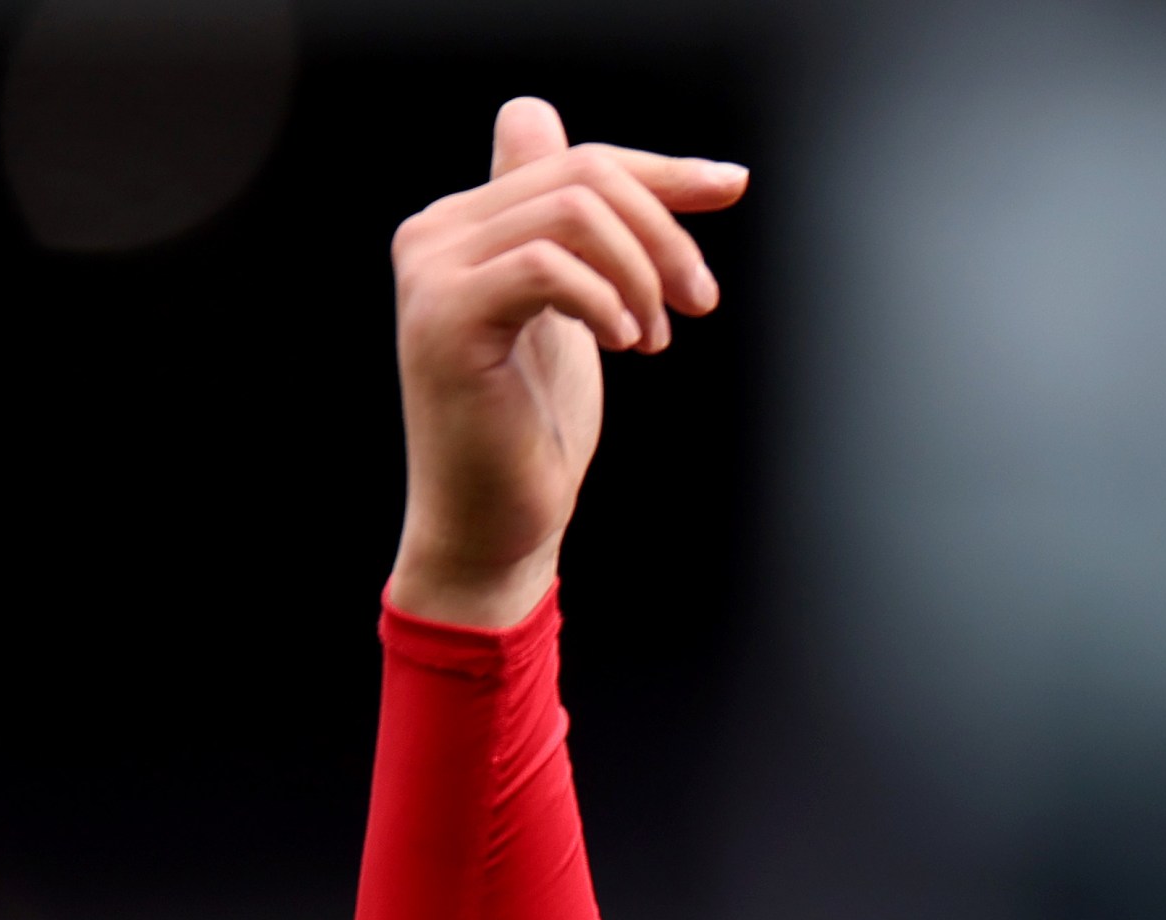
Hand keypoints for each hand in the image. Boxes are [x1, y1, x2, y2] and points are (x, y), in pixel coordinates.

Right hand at [384, 97, 745, 628]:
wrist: (492, 520)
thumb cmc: (533, 427)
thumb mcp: (575, 312)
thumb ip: (580, 237)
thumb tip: (631, 154)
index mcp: (468, 223)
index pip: (576, 157)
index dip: (661, 169)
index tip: (731, 186)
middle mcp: (437, 231)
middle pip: (581, 174)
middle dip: (664, 232)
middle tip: (697, 301)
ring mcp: (434, 271)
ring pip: (572, 212)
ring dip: (641, 272)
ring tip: (655, 338)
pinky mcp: (447, 318)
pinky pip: (546, 265)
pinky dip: (606, 299)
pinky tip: (626, 344)